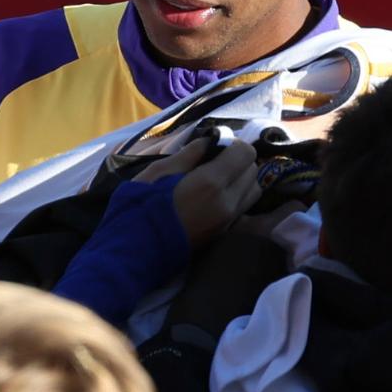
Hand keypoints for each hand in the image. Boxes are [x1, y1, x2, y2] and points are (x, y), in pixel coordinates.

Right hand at [135, 138, 263, 246]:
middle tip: (215, 161)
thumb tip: (209, 141)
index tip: (216, 147)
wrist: (138, 250)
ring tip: (218, 179)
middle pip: (253, 170)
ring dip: (241, 179)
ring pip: (253, 189)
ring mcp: (229, 220)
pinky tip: (215, 196)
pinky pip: (244, 207)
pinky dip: (237, 196)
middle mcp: (228, 201)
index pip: (245, 153)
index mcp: (211, 182)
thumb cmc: (141, 206)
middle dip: (238, 161)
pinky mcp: (225, 232)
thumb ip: (188, 154)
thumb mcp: (158, 171)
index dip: (233, 144)